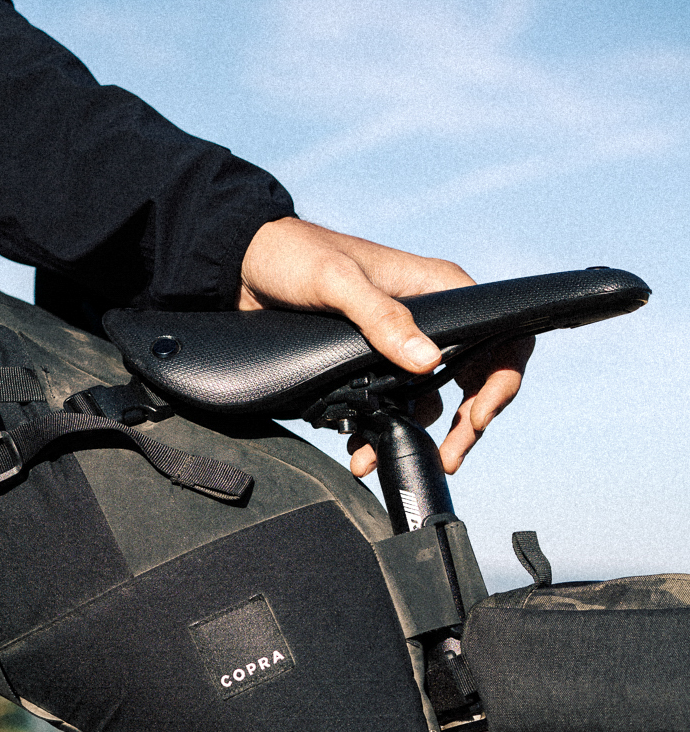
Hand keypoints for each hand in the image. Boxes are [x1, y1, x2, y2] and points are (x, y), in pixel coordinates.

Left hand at [239, 218, 532, 476]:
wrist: (245, 268)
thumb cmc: (296, 257)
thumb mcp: (338, 283)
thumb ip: (381, 318)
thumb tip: (427, 360)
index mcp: (438, 288)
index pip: (499, 335)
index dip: (500, 380)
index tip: (476, 417)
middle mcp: (429, 319)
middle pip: (473, 381)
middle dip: (465, 426)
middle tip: (448, 460)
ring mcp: (400, 346)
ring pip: (429, 403)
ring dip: (412, 438)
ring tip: (380, 461)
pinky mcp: (370, 368)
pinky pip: (391, 408)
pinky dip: (380, 435)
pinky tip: (361, 453)